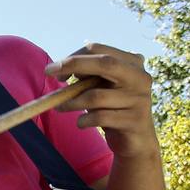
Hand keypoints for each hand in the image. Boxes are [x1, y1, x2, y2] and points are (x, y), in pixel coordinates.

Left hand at [45, 44, 157, 158]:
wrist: (135, 139)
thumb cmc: (111, 108)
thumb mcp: (100, 87)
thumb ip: (87, 75)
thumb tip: (62, 68)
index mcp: (132, 63)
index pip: (99, 50)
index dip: (73, 57)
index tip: (52, 69)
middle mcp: (140, 77)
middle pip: (105, 63)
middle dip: (74, 65)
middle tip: (48, 73)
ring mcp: (140, 98)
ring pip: (95, 96)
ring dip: (71, 102)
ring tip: (61, 107)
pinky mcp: (135, 120)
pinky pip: (99, 117)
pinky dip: (83, 120)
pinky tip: (81, 123)